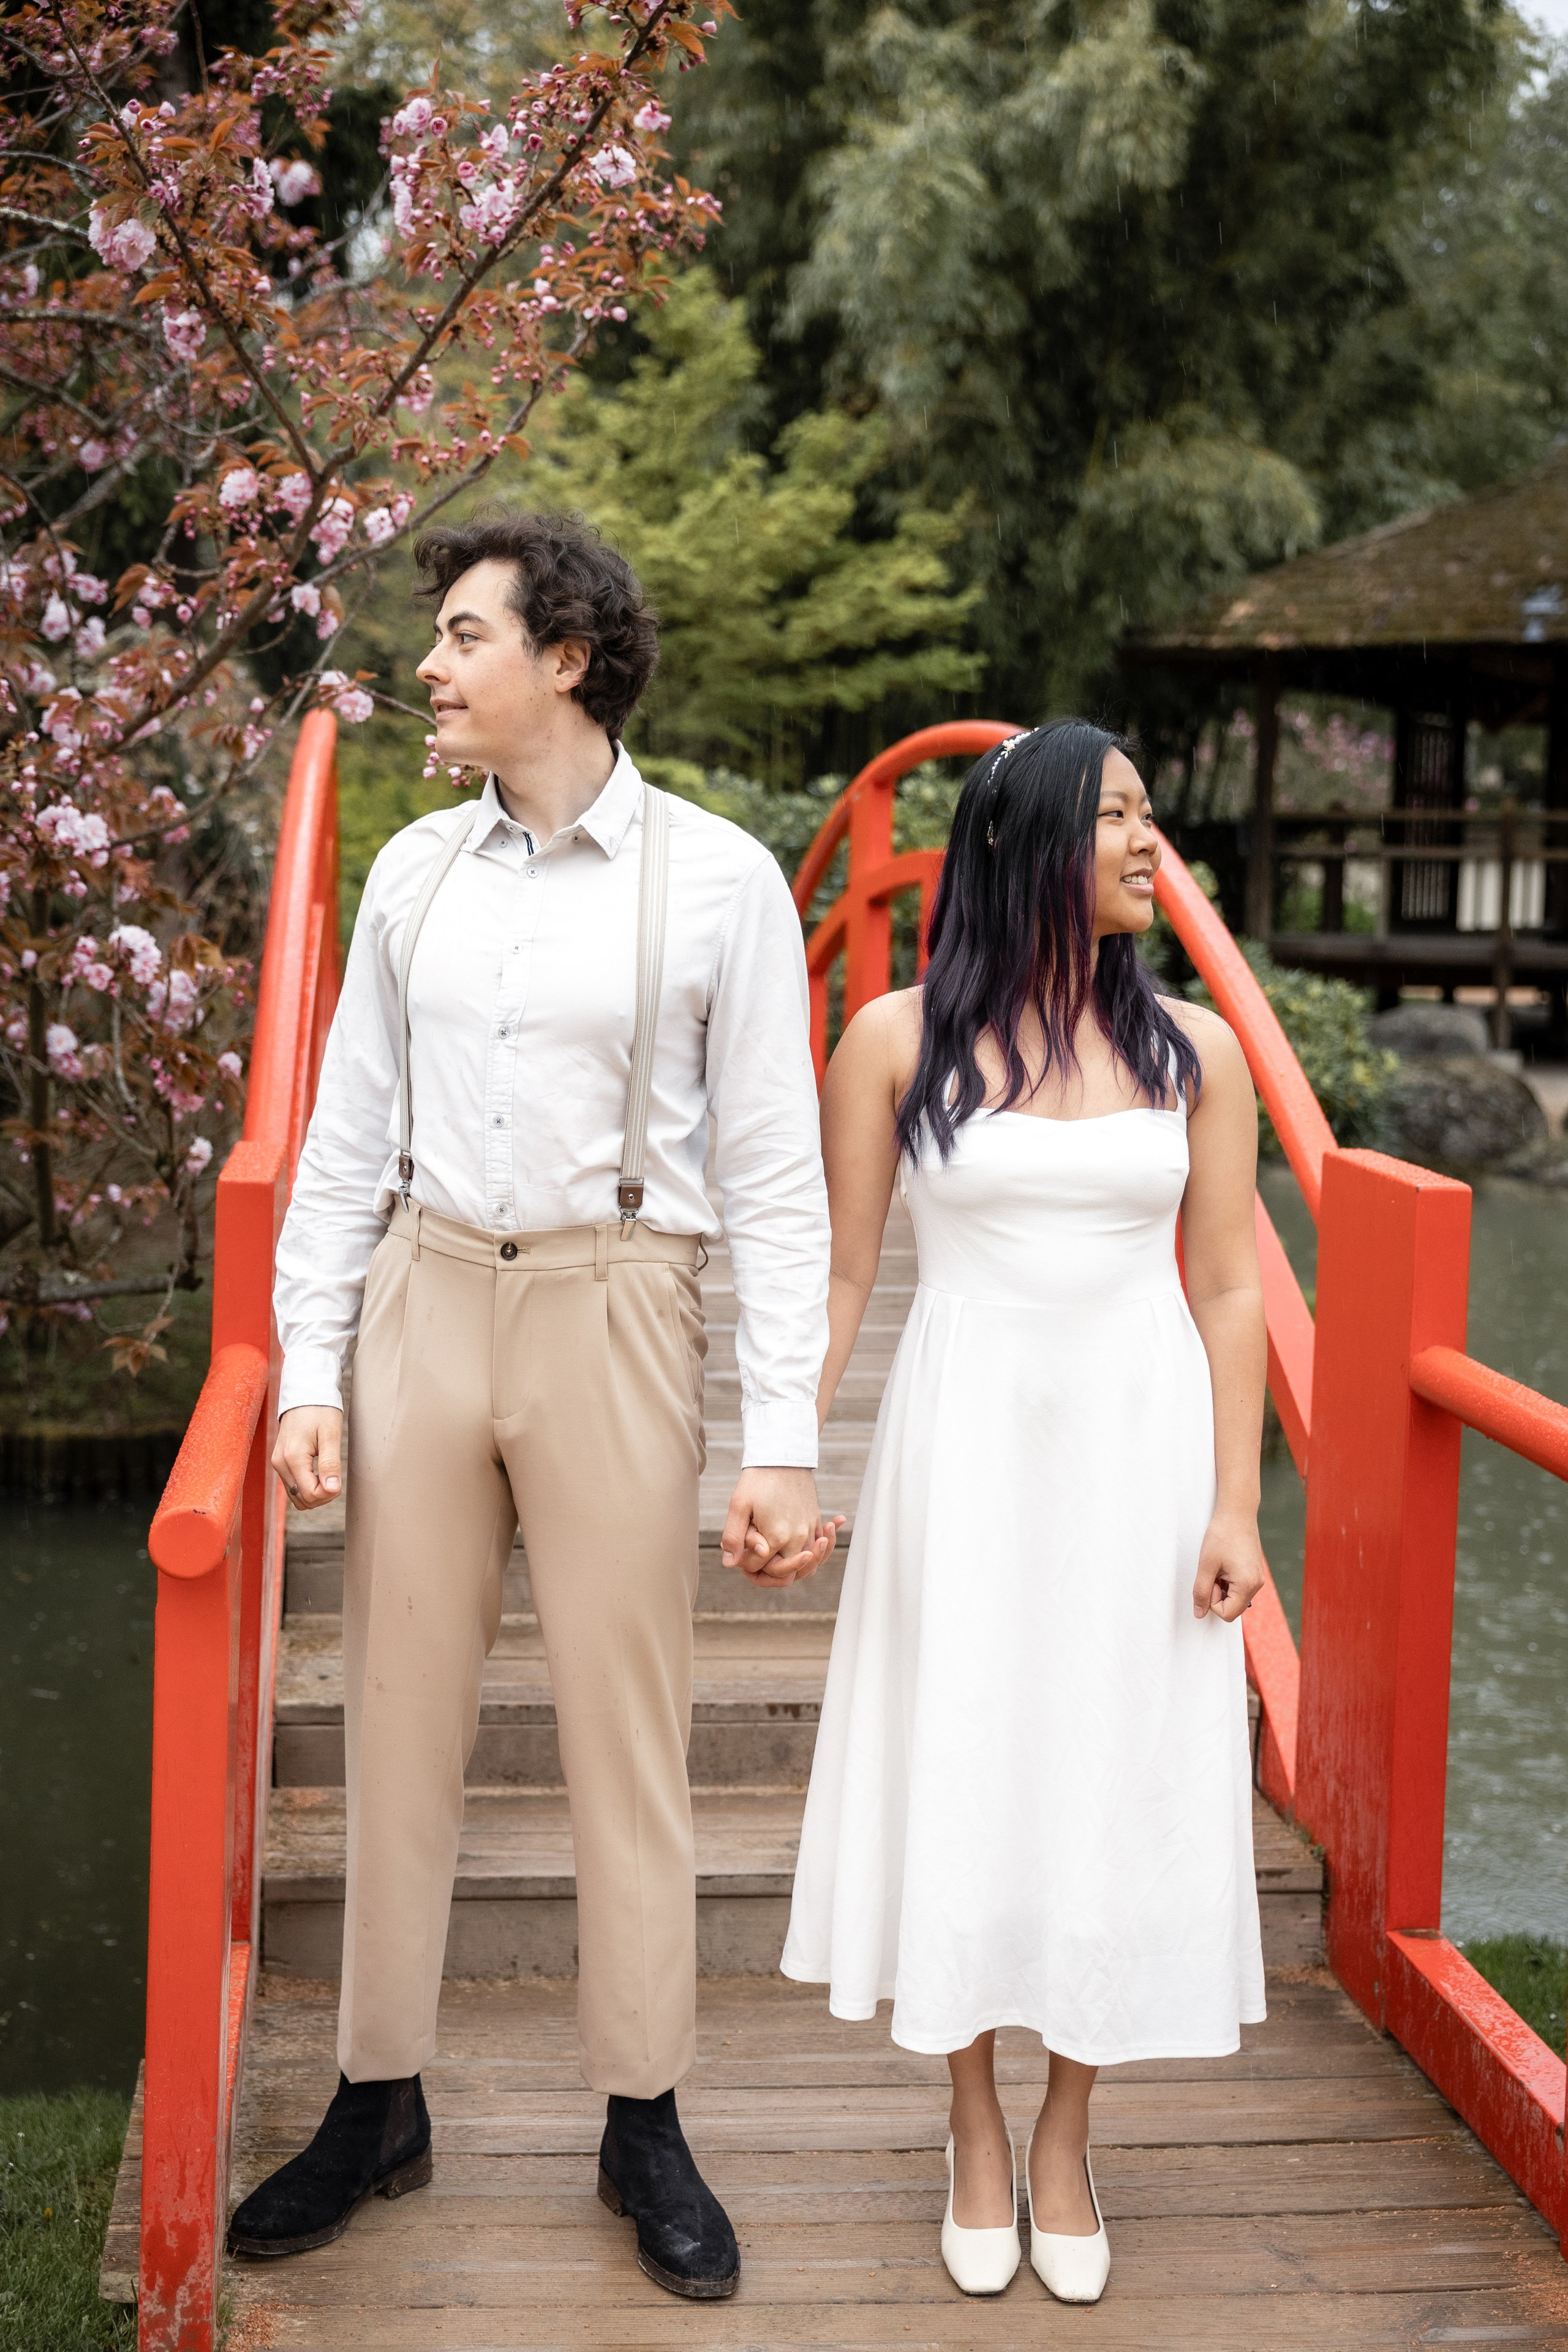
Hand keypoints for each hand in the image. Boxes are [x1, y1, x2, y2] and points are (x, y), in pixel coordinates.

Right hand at [272, 1405, 342, 1509]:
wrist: (305, 1394)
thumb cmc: (320, 1411)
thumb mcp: (330, 1434)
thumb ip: (330, 1463)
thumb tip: (332, 1489)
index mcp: (292, 1457)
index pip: (310, 1494)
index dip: (329, 1493)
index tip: (339, 1479)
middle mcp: (280, 1463)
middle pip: (302, 1500)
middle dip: (322, 1496)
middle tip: (335, 1477)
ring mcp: (278, 1464)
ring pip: (296, 1496)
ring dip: (315, 1493)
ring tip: (328, 1475)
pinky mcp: (280, 1462)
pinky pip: (293, 1486)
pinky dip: (307, 1486)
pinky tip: (319, 1474)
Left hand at [721, 1467, 842, 1586]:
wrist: (783, 1455)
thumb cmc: (758, 1480)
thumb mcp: (738, 1505)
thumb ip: (733, 1537)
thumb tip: (730, 1563)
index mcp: (777, 1537)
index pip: (759, 1567)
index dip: (745, 1565)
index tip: (738, 1554)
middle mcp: (798, 1538)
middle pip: (787, 1574)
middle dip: (769, 1574)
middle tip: (754, 1564)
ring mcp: (810, 1530)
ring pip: (808, 1566)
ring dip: (794, 1569)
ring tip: (776, 1563)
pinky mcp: (816, 1521)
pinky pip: (822, 1547)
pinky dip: (819, 1552)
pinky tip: (806, 1550)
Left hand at [1192, 1508, 1266, 1621]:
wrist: (1237, 1513)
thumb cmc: (1222, 1535)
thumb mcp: (1206, 1565)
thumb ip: (1201, 1592)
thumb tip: (1199, 1613)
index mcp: (1247, 1585)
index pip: (1227, 1614)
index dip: (1212, 1602)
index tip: (1208, 1581)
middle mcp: (1257, 1585)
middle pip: (1233, 1608)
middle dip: (1217, 1595)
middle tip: (1212, 1573)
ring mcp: (1257, 1579)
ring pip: (1235, 1598)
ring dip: (1222, 1588)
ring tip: (1218, 1567)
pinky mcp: (1255, 1573)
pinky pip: (1240, 1588)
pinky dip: (1228, 1582)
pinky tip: (1224, 1565)